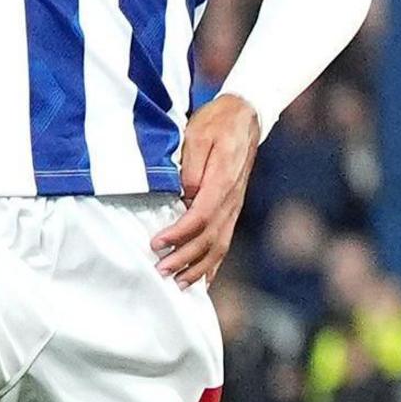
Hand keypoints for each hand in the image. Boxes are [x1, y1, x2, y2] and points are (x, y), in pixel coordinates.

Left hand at [152, 94, 261, 286]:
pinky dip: (213, 263)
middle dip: (185, 259)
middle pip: (211, 238)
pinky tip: (202, 279)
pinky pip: (225, 241)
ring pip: (220, 245)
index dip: (178, 234)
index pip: (200, 216)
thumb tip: (184, 194)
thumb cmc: (216, 124)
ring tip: (178, 283)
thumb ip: (191, 166)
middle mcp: (232, 199)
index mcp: (223, 181)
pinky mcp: (232, 209)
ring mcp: (234, 207)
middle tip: (159, 271)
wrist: (245, 118)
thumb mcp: (198, 135)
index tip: (155, 243)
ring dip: (199, 267)